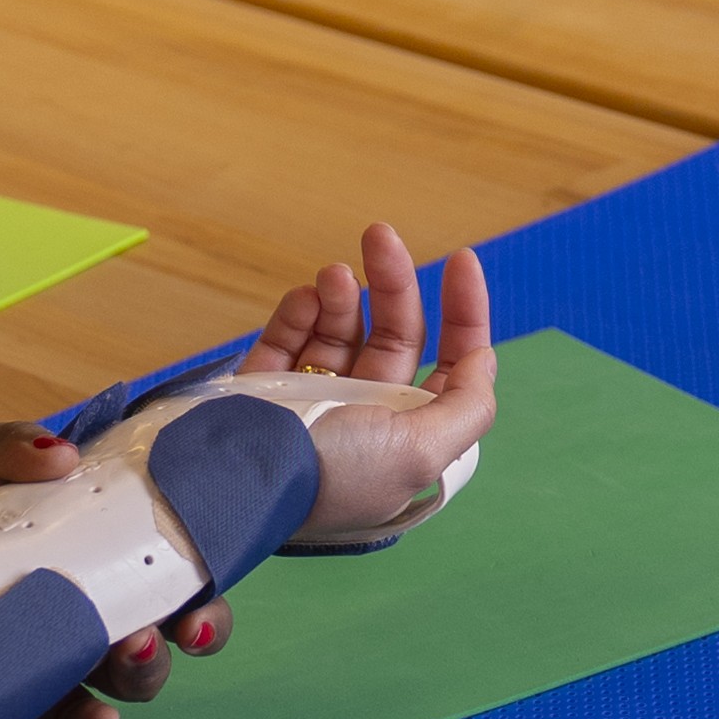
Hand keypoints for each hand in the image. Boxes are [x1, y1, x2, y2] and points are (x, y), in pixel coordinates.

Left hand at [0, 422, 228, 718]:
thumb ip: (4, 451)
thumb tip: (62, 456)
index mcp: (76, 557)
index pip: (157, 586)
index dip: (193, 606)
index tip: (195, 616)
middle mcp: (57, 620)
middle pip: (132, 659)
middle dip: (148, 663)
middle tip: (134, 647)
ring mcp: (11, 670)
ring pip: (78, 710)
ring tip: (96, 717)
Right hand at [235, 222, 496, 538]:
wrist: (236, 484)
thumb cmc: (336, 472)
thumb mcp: (421, 451)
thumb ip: (466, 406)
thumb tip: (482, 360)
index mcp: (409, 438)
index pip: (450, 368)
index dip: (464, 316)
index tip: (462, 260)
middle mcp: (367, 418)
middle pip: (395, 334)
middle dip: (393, 282)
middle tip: (380, 235)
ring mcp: (314, 400)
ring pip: (341, 329)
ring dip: (342, 294)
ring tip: (334, 276)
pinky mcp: (266, 385)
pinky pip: (290, 336)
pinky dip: (299, 312)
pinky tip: (304, 302)